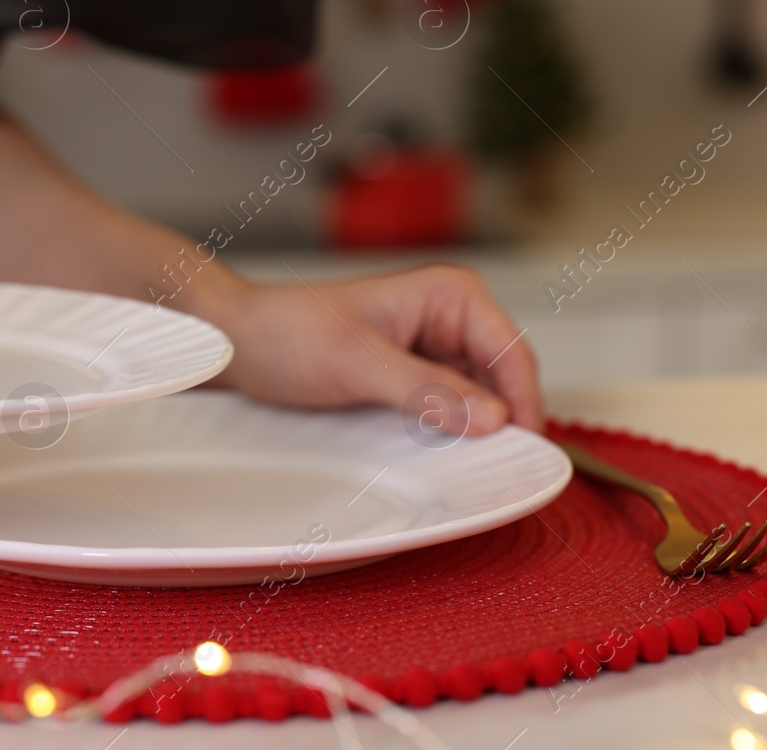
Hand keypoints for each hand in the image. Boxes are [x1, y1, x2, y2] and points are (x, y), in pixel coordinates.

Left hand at [195, 263, 541, 436]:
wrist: (238, 341)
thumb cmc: (285, 331)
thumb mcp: (357, 363)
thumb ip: (426, 391)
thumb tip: (492, 418)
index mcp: (449, 294)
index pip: (512, 353)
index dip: (526, 404)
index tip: (527, 453)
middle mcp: (449, 316)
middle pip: (504, 379)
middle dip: (505, 422)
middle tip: (500, 473)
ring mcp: (433, 348)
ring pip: (481, 400)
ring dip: (478, 432)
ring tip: (472, 470)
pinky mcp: (414, 377)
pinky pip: (450, 411)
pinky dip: (452, 435)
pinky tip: (443, 459)